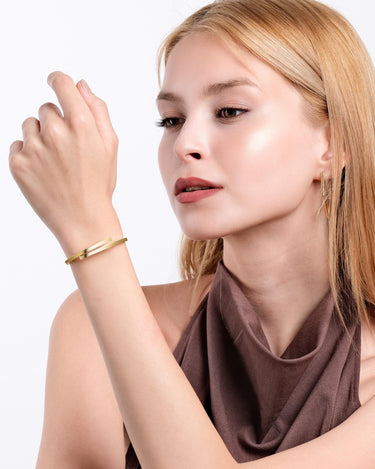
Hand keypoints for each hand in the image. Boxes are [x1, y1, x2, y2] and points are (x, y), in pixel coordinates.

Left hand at [9, 72, 118, 245]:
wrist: (82, 219)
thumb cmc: (98, 182)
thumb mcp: (110, 145)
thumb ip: (97, 110)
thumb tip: (80, 85)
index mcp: (81, 124)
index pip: (61, 83)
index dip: (58, 81)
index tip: (55, 83)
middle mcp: (55, 132)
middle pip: (46, 108)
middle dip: (56, 122)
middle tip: (68, 149)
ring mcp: (34, 148)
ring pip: (30, 125)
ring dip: (40, 137)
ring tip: (55, 161)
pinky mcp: (18, 164)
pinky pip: (18, 144)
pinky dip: (28, 153)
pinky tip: (44, 170)